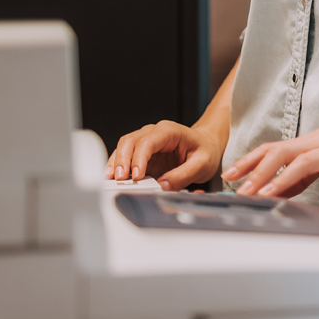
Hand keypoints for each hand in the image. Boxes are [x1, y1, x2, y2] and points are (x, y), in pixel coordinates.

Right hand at [105, 120, 223, 190]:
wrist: (207, 144)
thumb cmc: (205, 150)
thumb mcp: (201, 164)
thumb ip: (182, 176)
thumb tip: (161, 187)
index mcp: (170, 131)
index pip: (148, 141)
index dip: (139, 158)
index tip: (136, 175)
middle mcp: (155, 133)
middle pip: (131, 140)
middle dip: (122, 159)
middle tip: (119, 179)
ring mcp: (147, 141)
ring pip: (124, 146)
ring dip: (116, 162)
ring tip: (111, 179)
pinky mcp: (143, 153)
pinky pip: (126, 155)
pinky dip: (118, 165)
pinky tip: (113, 176)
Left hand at [222, 88, 318, 212]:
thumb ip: (303, 173)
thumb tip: (279, 191)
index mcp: (308, 142)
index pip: (271, 149)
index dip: (248, 161)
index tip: (228, 175)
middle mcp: (318, 143)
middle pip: (280, 153)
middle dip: (257, 172)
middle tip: (239, 190)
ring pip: (305, 162)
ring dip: (283, 179)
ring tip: (268, 196)